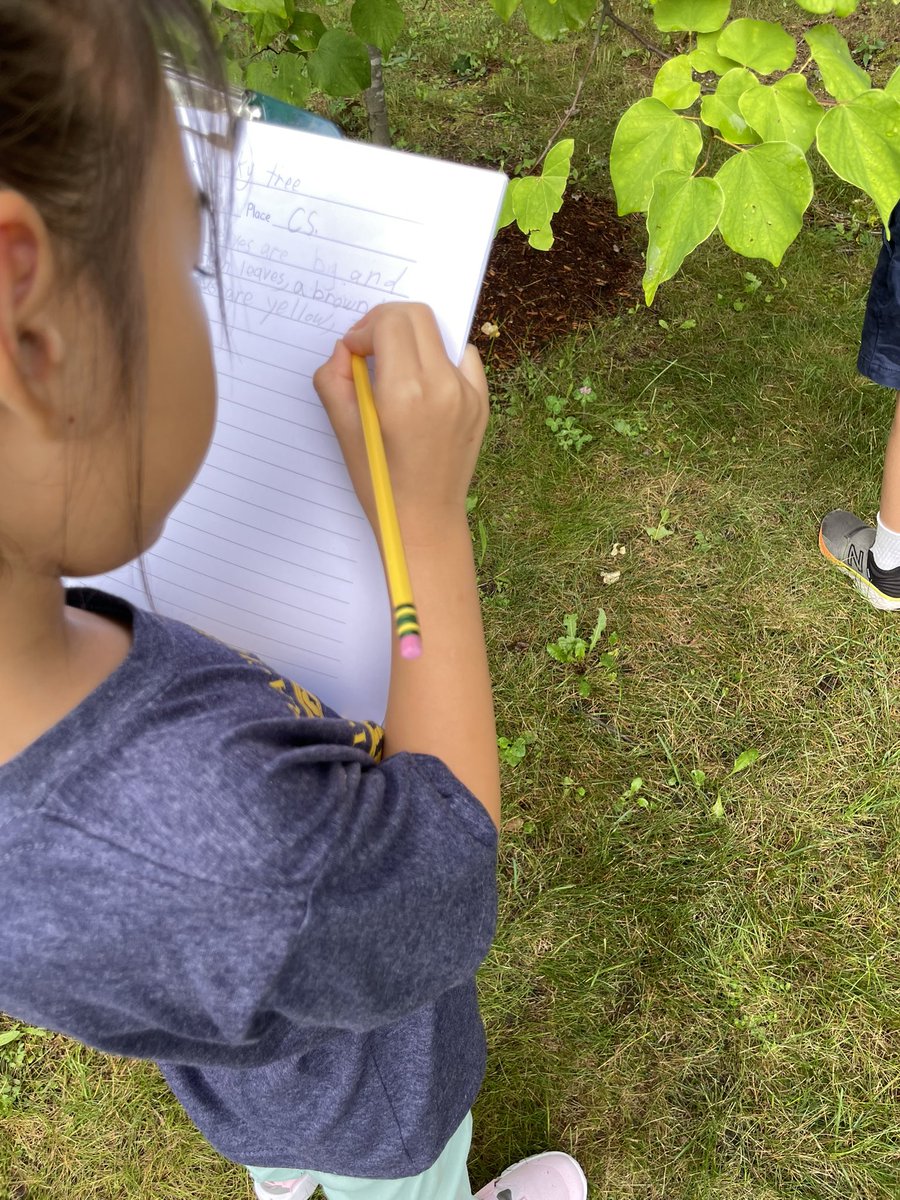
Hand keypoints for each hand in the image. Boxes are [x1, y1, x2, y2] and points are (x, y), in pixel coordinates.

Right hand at [314, 303, 487, 545]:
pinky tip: (424, 382)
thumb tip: (346, 349)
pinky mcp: (481, 402)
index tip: (354, 352)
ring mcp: (468, 393)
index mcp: (406, 392)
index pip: (390, 322)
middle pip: (417, 315)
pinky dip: (441, 357)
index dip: (364, 328)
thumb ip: (335, 380)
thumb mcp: (345, 432)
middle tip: (370, 349)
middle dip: (387, 322)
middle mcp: (442, 386)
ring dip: (413, 339)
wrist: (426, 520)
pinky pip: (463, 357)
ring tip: (396, 369)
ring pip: (440, 333)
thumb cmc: (382, 484)